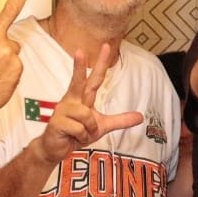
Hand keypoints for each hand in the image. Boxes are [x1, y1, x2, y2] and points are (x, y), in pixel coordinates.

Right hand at [35, 45, 142, 163]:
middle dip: (79, 67)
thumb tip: (141, 117)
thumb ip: (120, 120)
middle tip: (79, 50)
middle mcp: (71, 100)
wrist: (56, 149)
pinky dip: (81, 136)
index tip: (106, 46)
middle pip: (79, 81)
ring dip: (88, 129)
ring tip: (80, 133)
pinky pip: (80, 129)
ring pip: (87, 117)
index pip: (94, 78)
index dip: (101, 64)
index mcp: (82, 98)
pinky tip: (72, 137)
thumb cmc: (77, 133)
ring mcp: (62, 110)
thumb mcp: (102, 126)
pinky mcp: (57, 122)